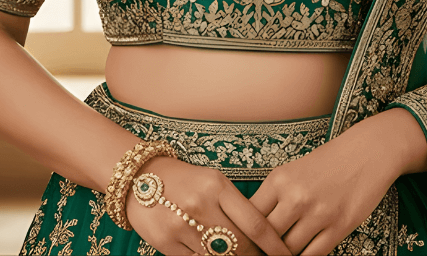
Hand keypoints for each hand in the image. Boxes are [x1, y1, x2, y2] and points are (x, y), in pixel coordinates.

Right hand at [125, 156, 291, 255]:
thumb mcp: (214, 181)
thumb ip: (236, 206)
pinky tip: (215, 255)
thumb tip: (262, 237)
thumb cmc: (186, 179)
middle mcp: (200, 205)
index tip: (286, 255)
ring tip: (241, 255)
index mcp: (217, 186)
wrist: (139, 177)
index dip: (274, 246)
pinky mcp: (166, 244)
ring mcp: (181, 226)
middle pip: (240, 246)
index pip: (256, 223)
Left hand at [248, 109, 426, 254]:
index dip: (244, 235)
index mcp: (279, 179)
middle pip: (266, 239)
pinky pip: (314, 255)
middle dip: (262, 249)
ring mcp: (318, 213)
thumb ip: (274, 197)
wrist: (367, 151)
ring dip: (284, 255)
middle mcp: (296, 196)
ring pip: (288, 252)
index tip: (243, 242)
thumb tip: (254, 227)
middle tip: (260, 252)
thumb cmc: (328, 161)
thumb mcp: (293, 171)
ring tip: (282, 252)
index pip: (250, 217)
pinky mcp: (339, 227)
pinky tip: (303, 253)